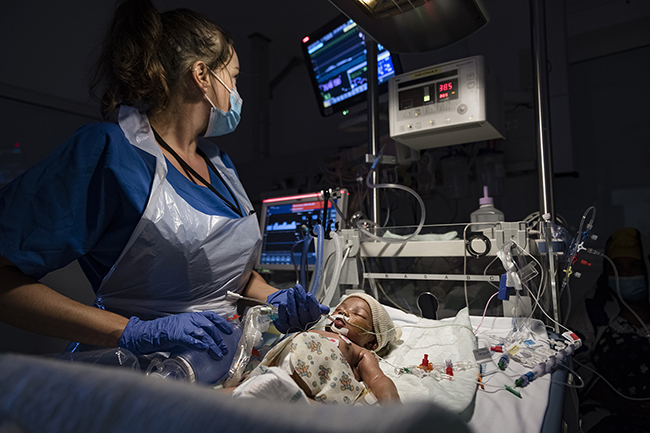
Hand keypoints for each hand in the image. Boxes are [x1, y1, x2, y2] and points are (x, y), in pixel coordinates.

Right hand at [118, 311, 232, 359]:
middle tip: (224, 349)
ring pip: (204, 335)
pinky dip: (199, 344)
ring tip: (218, 354)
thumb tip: (206, 341)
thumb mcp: (182, 327)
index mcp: (192, 316)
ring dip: (213, 345)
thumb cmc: (165, 332)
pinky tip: (205, 349)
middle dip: (219, 339)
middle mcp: (190, 319)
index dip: (222, 323)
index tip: (230, 331)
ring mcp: (184, 326)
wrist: (148, 333)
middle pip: (210, 327)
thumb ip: (194, 331)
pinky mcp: (177, 335)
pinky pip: (191, 339)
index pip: (211, 317)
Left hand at [266, 284, 329, 332]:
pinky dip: (282, 310)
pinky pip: (283, 319)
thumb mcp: (312, 308)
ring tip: (290, 291)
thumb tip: (326, 310)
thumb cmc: (302, 310)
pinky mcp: (284, 326)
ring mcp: (293, 326)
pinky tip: (282, 303)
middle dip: (300, 298)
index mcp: (313, 320)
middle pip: (303, 312)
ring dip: (291, 301)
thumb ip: (319, 308)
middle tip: (297, 288)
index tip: (309, 295)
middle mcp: (304, 325)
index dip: (312, 304)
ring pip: (293, 314)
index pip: (315, 313)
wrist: (290, 315)